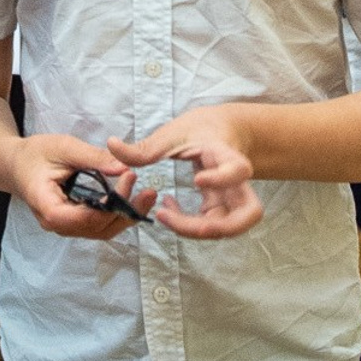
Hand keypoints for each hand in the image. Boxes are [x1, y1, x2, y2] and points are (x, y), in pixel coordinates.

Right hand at [11, 133, 155, 239]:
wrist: (17, 164)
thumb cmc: (34, 154)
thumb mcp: (62, 147)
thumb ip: (92, 158)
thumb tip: (122, 167)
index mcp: (48, 207)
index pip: (81, 218)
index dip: (108, 205)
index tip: (128, 179)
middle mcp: (58, 224)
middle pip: (96, 228)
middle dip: (125, 211)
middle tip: (148, 190)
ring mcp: (67, 226)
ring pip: (101, 231)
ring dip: (126, 216)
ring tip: (147, 197)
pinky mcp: (76, 222)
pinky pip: (99, 225)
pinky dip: (118, 214)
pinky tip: (133, 200)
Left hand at [107, 108, 264, 240]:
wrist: (219, 130)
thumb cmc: (198, 129)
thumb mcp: (173, 132)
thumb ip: (145, 146)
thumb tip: (112, 144)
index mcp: (227, 154)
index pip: (238, 170)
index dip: (222, 179)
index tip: (196, 180)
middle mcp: (238, 181)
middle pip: (248, 214)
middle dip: (217, 227)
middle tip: (181, 222)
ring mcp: (233, 197)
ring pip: (232, 226)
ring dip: (198, 231)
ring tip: (165, 214)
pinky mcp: (223, 207)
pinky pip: (213, 226)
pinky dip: (190, 226)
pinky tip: (167, 210)